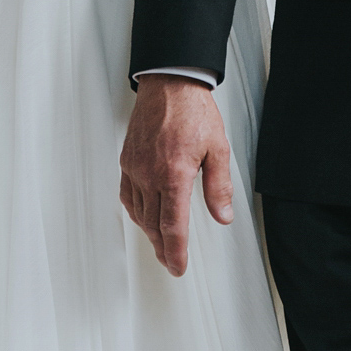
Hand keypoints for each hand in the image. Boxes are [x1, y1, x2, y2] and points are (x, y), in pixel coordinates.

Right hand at [119, 75, 232, 275]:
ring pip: (139, 212)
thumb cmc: (193, 110)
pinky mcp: (127, 160)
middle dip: (163, 248)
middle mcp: (150, 174)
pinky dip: (136, 212)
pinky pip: (127, 195)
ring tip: (160, 245)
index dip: (176, 252)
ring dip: (150, 233)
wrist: (169, 83)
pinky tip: (143, 216)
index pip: (173, 226)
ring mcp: (135, 167)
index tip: (178, 267)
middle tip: (171, 263)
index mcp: (174, 174)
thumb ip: (219, 186)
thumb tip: (223, 215)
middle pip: (154, 225)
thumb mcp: (218, 148)